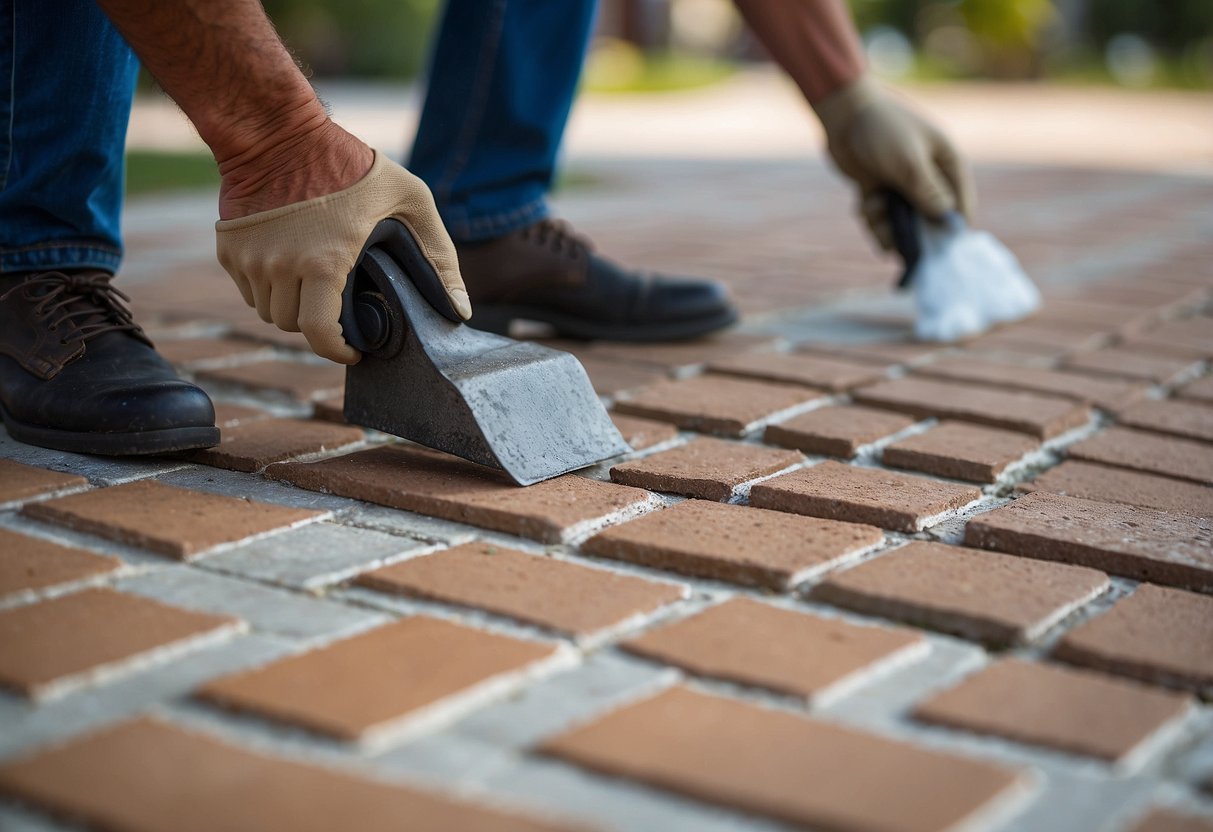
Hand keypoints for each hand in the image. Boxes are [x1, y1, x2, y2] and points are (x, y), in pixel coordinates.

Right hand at [215, 146, 469, 363]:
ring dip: (292, 306)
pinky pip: (249, 288)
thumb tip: (459, 310)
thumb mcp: (411, 201)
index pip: (319, 334)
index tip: (353, 350)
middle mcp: (280, 266)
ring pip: (269, 310)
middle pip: (293, 325)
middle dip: (318, 324)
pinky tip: (291, 265)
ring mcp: (250, 258)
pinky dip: (269, 287)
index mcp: (324, 262)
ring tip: (316, 284)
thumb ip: (439, 257)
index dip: (337, 351)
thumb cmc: (351, 163)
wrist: (278, 130)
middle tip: (339, 305)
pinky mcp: (229, 247)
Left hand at [813, 74, 974, 250]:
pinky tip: (862, 204)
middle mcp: (930, 179)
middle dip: (909, 231)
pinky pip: (881, 219)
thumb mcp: (908, 161)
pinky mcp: (880, 191)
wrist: (844, 114)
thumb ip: (928, 191)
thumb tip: (949, 219)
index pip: (960, 208)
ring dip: (885, 226)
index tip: (932, 248)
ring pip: (901, 224)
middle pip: (928, 222)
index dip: (949, 231)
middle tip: (891, 229)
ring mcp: (904, 187)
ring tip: (872, 209)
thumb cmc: (883, 129)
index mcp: (948, 166)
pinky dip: (871, 218)